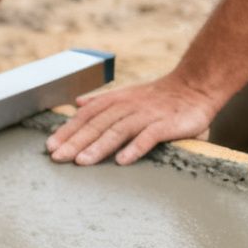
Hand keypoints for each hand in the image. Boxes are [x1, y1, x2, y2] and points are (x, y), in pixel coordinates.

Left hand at [46, 75, 219, 166]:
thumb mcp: (128, 95)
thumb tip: (77, 103)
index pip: (87, 115)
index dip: (68, 130)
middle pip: (98, 124)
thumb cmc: (158, 98)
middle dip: (76, 141)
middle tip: (58, 157)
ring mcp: (148, 115)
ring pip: (119, 130)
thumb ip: (104, 101)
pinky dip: (135, 147)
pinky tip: (122, 161)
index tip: (51, 146)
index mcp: (117, 100)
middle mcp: (129, 106)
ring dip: (99, 146)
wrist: (196, 86)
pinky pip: (149, 136)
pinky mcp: (168, 124)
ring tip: (83, 162)